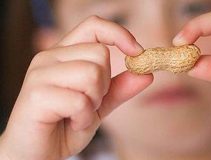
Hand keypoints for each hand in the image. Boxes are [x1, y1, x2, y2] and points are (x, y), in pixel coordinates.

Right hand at [0, 16, 152, 159]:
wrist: (36, 153)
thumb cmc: (65, 126)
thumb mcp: (99, 105)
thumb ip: (119, 88)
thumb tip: (147, 74)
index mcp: (64, 54)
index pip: (93, 26)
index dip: (119, 34)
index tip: (137, 52)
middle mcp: (49, 57)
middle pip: (100, 54)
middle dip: (104, 84)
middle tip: (89, 103)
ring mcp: (40, 74)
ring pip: (92, 74)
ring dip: (93, 102)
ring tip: (78, 114)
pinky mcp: (36, 95)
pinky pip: (80, 101)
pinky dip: (83, 118)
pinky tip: (71, 123)